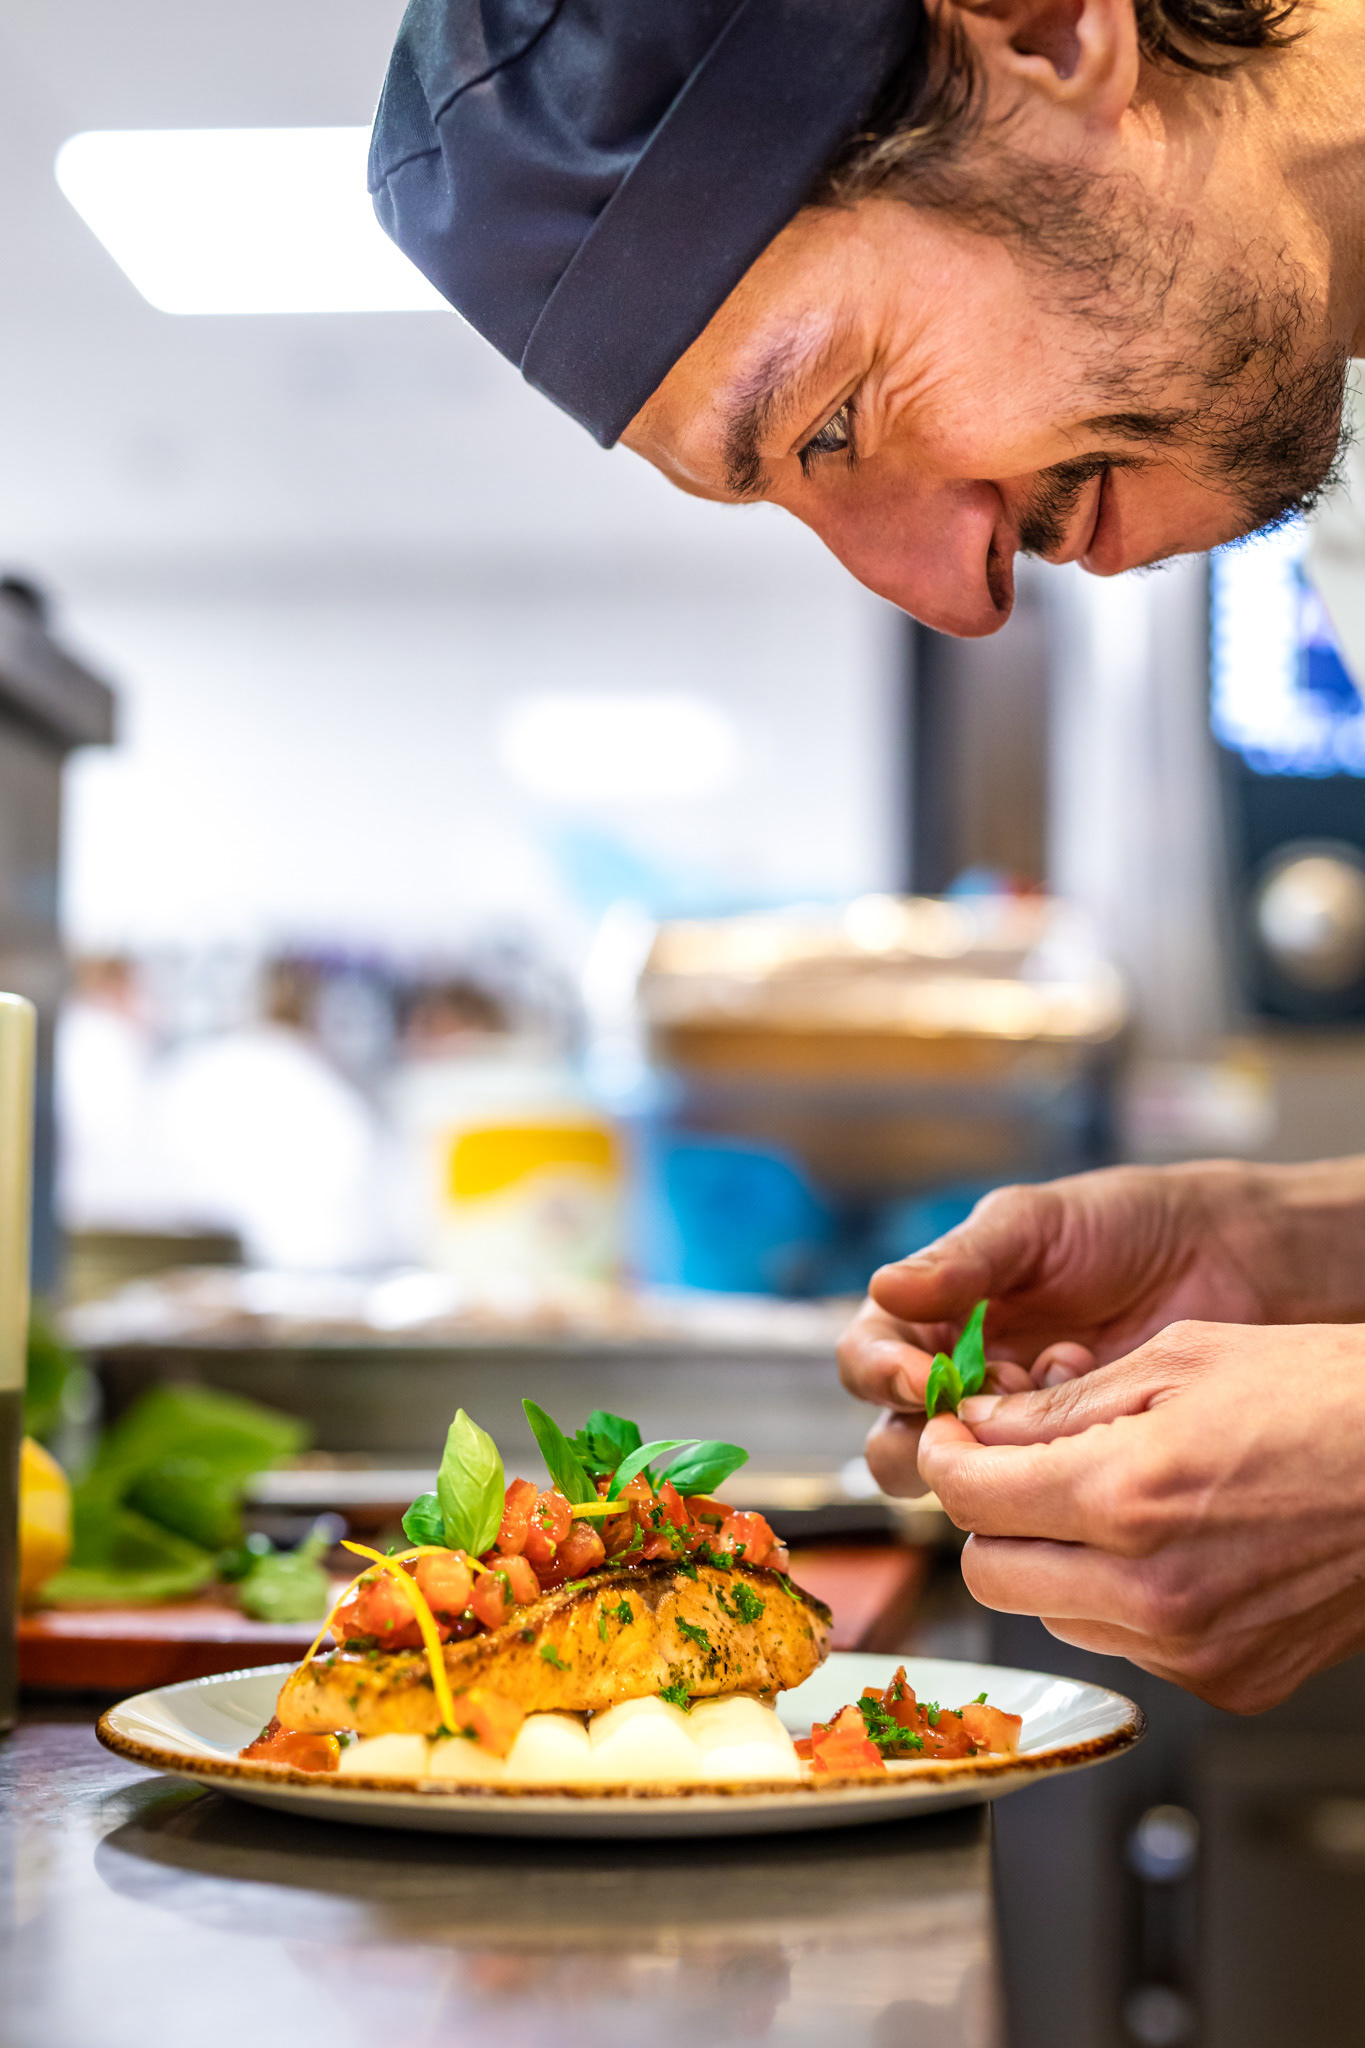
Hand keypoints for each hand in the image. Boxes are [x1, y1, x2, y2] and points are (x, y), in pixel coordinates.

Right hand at [838, 1158, 1364, 1494]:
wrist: (1226, 1258)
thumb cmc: (1121, 1225)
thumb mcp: (1035, 1224)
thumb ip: (963, 1259)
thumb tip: (885, 1287)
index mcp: (932, 1316)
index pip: (868, 1358)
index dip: (880, 1373)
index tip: (917, 1377)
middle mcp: (960, 1379)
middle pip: (893, 1437)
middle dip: (932, 1428)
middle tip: (991, 1395)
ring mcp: (1015, 1428)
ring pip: (959, 1476)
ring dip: (993, 1444)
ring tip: (1052, 1383)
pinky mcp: (1070, 1463)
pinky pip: (1035, 1488)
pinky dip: (1056, 1451)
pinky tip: (1099, 1396)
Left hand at [918, 1320, 1364, 1710]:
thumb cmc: (1321, 1395)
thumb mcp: (1177, 1361)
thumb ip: (1059, 1407)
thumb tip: (974, 1426)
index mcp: (1129, 1495)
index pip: (971, 1499)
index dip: (947, 1456)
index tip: (953, 1435)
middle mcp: (1152, 1590)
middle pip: (991, 1573)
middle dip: (991, 1514)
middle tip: (1018, 1466)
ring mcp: (1192, 1649)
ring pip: (1052, 1614)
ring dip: (1053, 1559)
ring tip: (1113, 1498)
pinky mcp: (1228, 1680)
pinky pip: (1124, 1644)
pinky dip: (1120, 1598)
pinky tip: (1171, 1543)